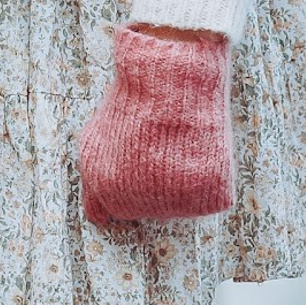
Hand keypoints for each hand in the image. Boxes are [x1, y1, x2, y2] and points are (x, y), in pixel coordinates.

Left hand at [78, 24, 233, 228]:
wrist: (167, 84)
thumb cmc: (131, 109)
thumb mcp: (94, 145)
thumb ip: (92, 187)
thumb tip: (100, 220)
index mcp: (110, 197)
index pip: (121, 209)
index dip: (131, 177)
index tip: (139, 154)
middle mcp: (140, 208)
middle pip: (153, 206)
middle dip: (156, 180)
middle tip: (161, 146)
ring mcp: (174, 205)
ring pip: (183, 204)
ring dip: (185, 180)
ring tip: (180, 145)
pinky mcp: (207, 197)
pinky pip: (213, 198)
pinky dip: (212, 178)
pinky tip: (200, 152)